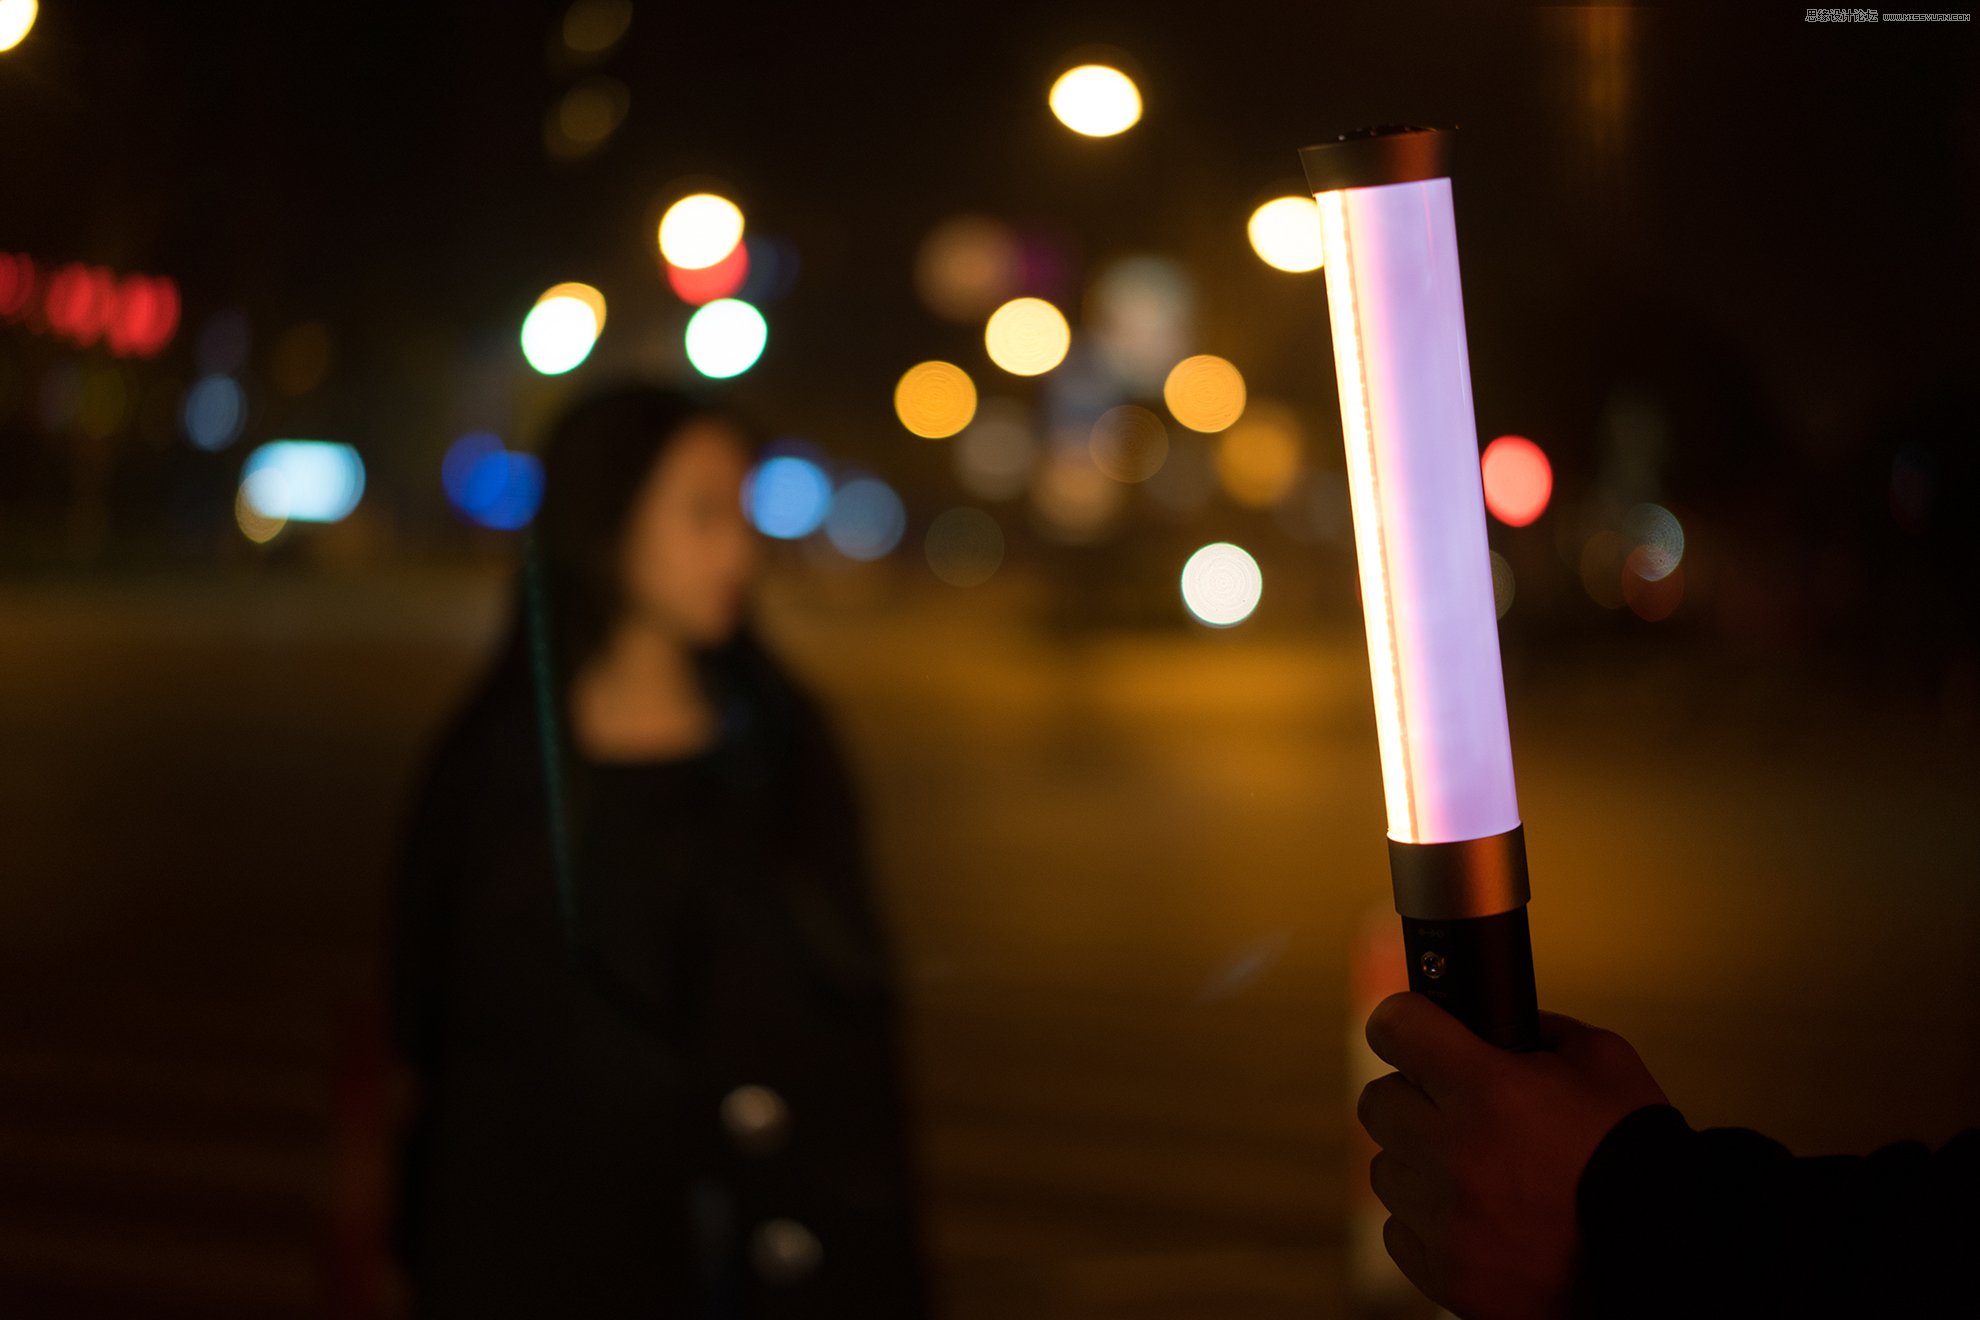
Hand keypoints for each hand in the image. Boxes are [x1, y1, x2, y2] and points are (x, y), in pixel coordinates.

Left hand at [1358, 992, 1667, 1319]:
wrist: (1668, 1256)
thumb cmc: (1638, 1155)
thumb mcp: (1603, 1062)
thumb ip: (1542, 1031)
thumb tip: (1497, 1023)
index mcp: (1487, 1091)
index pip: (1395, 1027)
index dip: (1404, 1022)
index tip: (1411, 1028)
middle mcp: (1453, 1153)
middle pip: (1377, 1101)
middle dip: (1411, 1096)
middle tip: (1451, 1106)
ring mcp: (1445, 1220)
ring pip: (1385, 1168)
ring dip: (1419, 1162)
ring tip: (1474, 1170)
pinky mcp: (1446, 1274)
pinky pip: (1399, 1230)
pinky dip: (1427, 1221)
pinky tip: (1473, 1216)